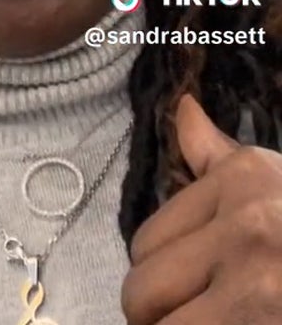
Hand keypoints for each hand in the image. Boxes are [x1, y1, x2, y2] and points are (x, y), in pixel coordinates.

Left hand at [122, 95, 281, 323]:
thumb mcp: (280, 185)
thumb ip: (220, 160)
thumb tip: (183, 107)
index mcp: (248, 179)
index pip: (146, 241)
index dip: (162, 277)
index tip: (190, 290)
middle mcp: (253, 225)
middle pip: (143, 289)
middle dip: (160, 314)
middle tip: (199, 315)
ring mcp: (262, 284)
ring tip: (224, 319)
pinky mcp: (265, 321)